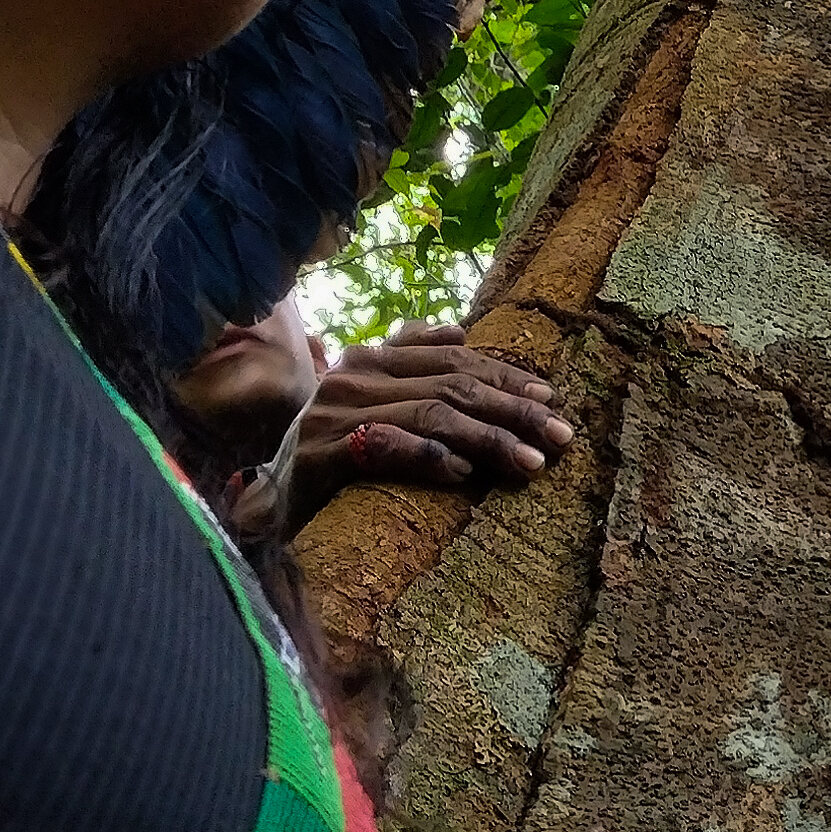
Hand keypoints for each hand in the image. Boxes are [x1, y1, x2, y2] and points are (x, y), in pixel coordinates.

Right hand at [287, 322, 572, 511]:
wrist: (270, 501)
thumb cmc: (332, 452)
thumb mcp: (371, 401)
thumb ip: (410, 363)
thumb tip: (459, 331)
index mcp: (371, 358)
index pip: (454, 359)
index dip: (507, 376)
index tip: (553, 399)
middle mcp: (352, 376)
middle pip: (451, 385)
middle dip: (513, 410)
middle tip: (560, 436)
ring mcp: (334, 414)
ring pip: (430, 415)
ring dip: (488, 440)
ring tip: (530, 463)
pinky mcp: (321, 455)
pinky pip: (385, 448)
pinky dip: (429, 457)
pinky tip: (464, 475)